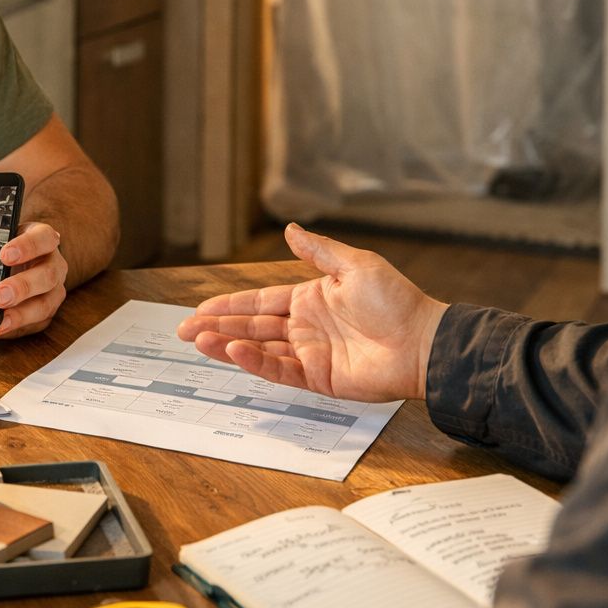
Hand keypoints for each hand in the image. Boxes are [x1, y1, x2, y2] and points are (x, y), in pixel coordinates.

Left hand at [0, 221, 68, 338]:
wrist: (24, 260)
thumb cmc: (1, 249)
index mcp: (39, 238)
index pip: (43, 237)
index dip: (28, 246)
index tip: (5, 254)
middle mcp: (51, 264)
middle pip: (47, 274)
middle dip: (24, 286)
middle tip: (0, 295)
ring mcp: (51, 291)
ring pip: (46, 304)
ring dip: (22, 315)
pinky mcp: (44, 314)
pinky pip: (32, 326)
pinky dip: (10, 331)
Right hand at [176, 224, 447, 401]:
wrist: (422, 341)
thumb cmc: (397, 301)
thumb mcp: (355, 265)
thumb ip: (318, 251)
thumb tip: (291, 229)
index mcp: (310, 300)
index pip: (259, 302)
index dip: (228, 305)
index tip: (200, 309)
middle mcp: (305, 327)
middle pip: (251, 326)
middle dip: (216, 327)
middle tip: (184, 330)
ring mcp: (309, 354)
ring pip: (258, 349)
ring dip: (228, 345)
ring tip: (199, 341)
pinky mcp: (318, 378)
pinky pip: (279, 369)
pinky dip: (255, 361)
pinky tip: (235, 350)